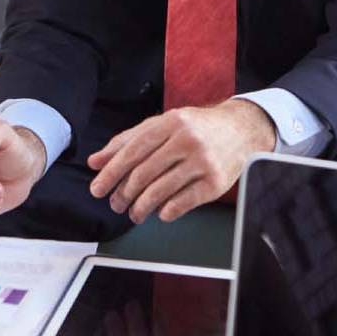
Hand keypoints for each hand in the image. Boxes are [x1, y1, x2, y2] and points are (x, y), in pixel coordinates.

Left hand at [87, 99, 275, 223]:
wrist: (241, 130)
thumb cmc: (195, 128)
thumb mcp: (162, 125)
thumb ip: (127, 141)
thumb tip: (95, 161)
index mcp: (170, 122)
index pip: (133, 150)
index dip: (111, 172)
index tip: (97, 189)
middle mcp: (187, 140)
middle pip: (144, 173)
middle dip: (124, 193)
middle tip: (116, 204)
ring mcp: (203, 161)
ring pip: (161, 190)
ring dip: (141, 207)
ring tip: (134, 213)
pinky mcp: (216, 183)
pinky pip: (183, 203)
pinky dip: (166, 211)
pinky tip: (160, 212)